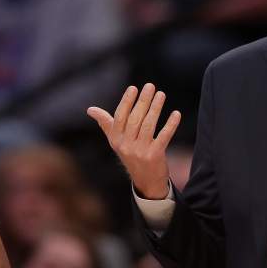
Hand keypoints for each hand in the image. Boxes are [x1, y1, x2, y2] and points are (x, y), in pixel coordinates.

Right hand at [88, 84, 180, 198]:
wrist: (146, 181)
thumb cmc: (131, 154)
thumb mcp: (116, 141)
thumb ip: (106, 123)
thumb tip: (90, 110)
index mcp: (116, 139)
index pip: (120, 117)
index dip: (126, 102)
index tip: (133, 88)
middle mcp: (126, 146)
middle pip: (135, 119)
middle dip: (143, 101)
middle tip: (150, 86)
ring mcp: (140, 151)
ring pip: (148, 125)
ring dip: (155, 108)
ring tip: (161, 95)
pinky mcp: (154, 156)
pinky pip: (163, 137)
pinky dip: (170, 125)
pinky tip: (176, 113)